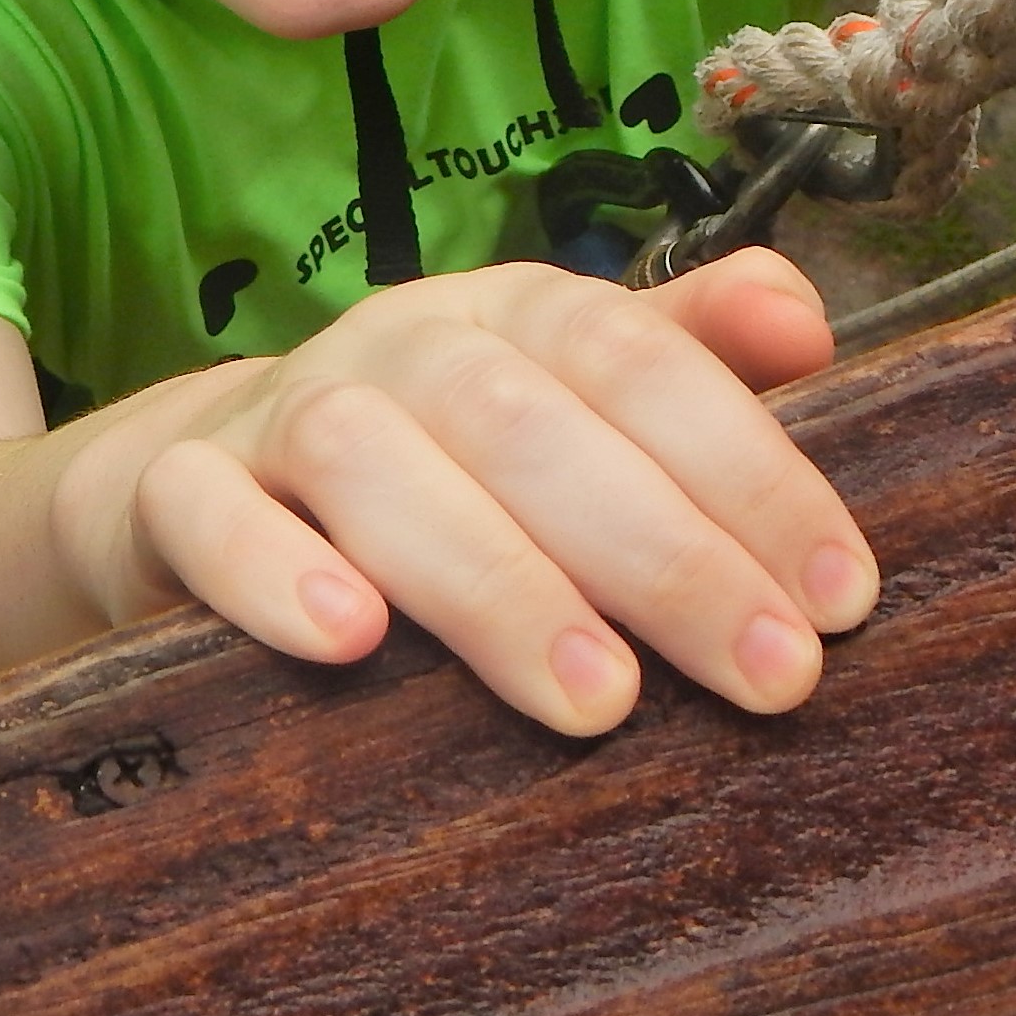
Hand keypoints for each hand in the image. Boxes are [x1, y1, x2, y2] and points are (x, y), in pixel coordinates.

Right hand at [50, 250, 873, 734]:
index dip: (749, 469)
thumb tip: (811, 328)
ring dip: (493, 578)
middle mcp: (405, 342)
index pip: (643, 361)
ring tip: (597, 702)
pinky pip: (208, 511)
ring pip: (375, 460)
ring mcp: (283, 413)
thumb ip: (691, 358)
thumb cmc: (445, 462)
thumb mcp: (570, 398)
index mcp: (518, 313)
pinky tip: (348, 644)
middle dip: (662, 550)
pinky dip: (272, 569)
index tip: (840, 597)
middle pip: (531, 420)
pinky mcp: (175, 492)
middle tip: (768, 675)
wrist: (200, 484)